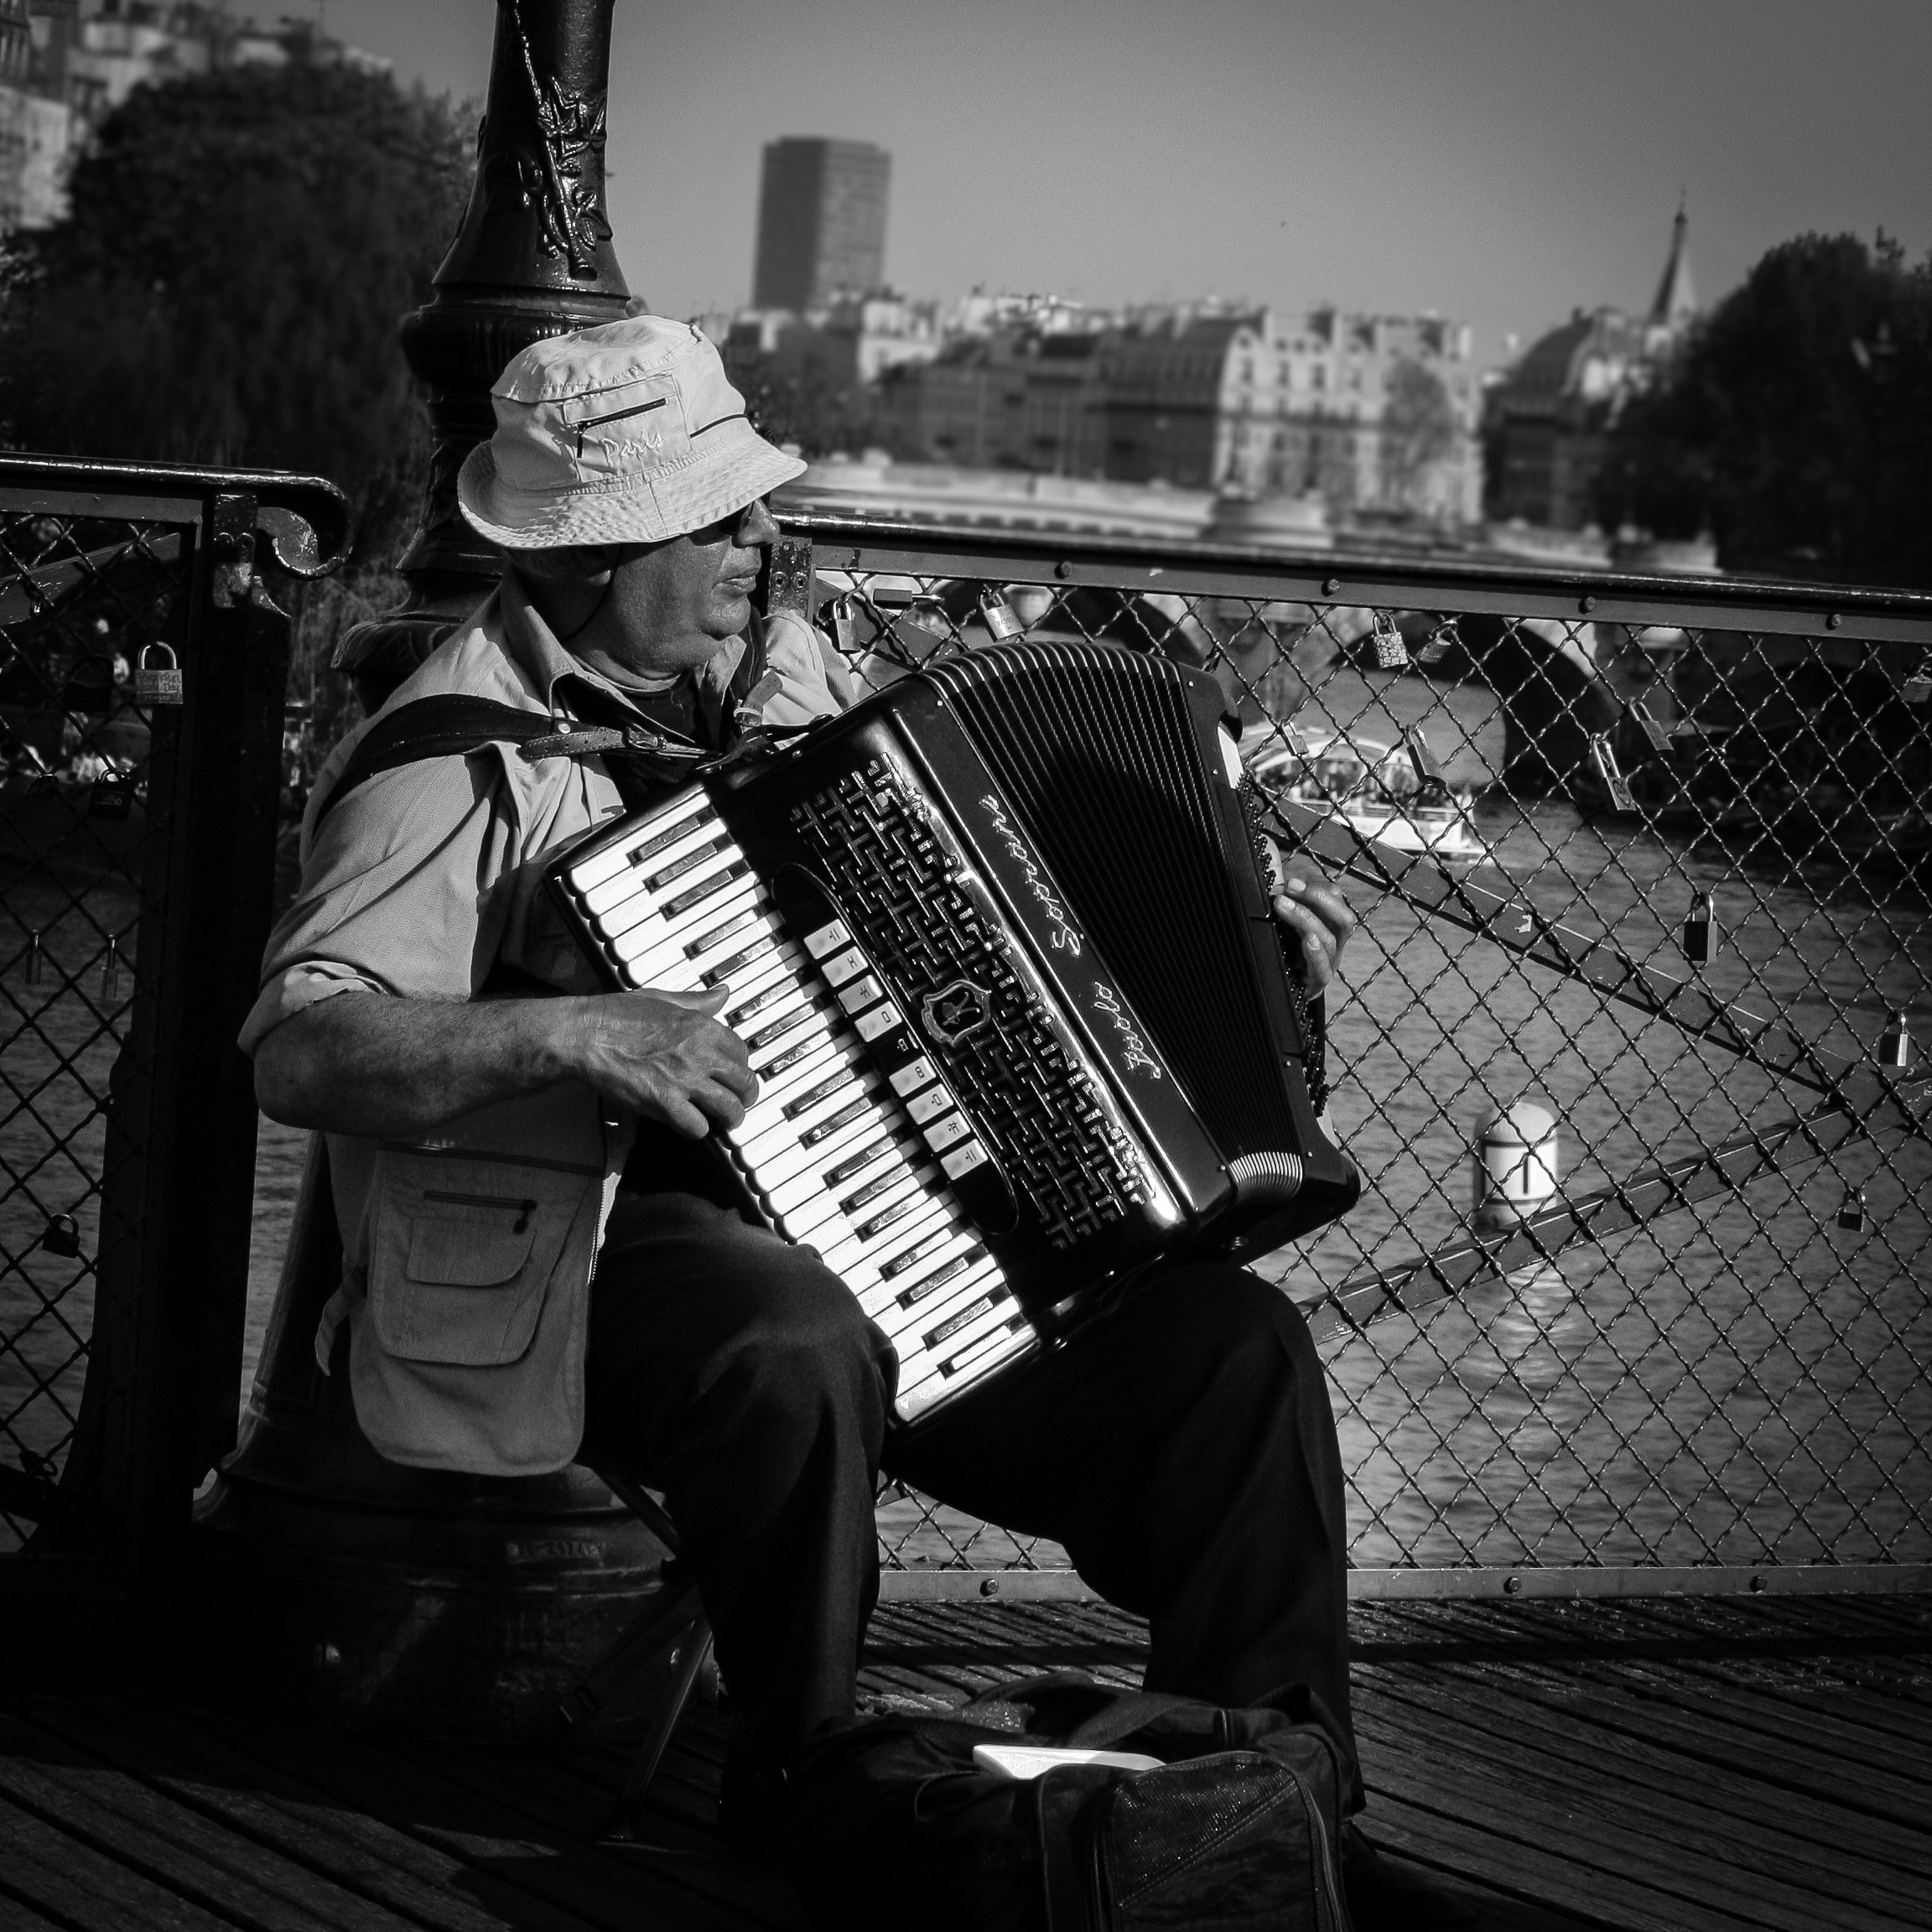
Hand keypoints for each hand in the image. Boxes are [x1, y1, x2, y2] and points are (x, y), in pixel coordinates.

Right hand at [564, 986, 758, 1137]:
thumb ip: (698, 1001)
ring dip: (730, 1119)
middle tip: (740, 1103)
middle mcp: (700, 1054)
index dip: (740, 1066)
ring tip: (725, 1122)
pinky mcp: (665, 1104)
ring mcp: (685, 1081)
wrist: (587, 1035)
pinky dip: (697, 1130)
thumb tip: (722, 994)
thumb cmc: (617, 1015)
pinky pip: (698, 1127)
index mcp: (702, 1026)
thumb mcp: (664, 999)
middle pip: (744, 1083)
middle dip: (746, 1096)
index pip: (742, 1052)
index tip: (734, 1073)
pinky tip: (690, 1125)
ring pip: (729, 1109)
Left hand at [1271, 870, 1355, 994]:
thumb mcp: (1275, 909)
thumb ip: (1275, 881)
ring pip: (1330, 938)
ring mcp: (1326, 964)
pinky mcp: (1315, 984)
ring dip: (1306, 918)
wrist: (1264, 986)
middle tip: (1289, 888)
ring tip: (1282, 906)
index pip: (1334, 899)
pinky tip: (1307, 940)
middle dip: (1318, 899)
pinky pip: (1322, 968)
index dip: (1317, 888)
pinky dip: (1315, 953)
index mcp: (1325, 922)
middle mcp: (1331, 942)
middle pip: (1342, 917)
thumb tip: (1267, 847)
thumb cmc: (1274, 943)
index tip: (1290, 880)